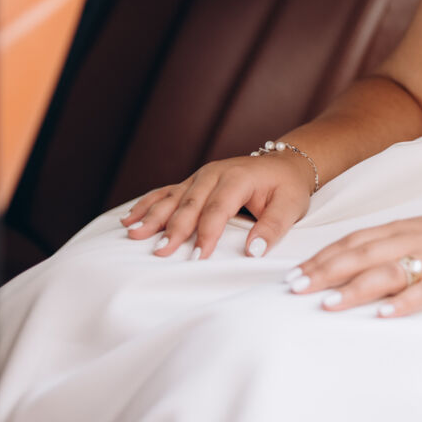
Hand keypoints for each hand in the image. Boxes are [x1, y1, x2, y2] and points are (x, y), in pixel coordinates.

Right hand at [122, 152, 314, 259]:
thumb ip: (273, 228)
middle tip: (159, 251)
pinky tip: (130, 218)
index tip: (198, 258)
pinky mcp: (193, 182)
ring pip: (173, 198)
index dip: (207, 234)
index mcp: (238, 178)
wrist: (284, 163)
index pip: (218, 209)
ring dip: (153, 216)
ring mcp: (201, 176)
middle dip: (173, 229)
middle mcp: (214, 173)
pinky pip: (167, 192)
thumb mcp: (291, 206)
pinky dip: (148, 204)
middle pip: (190, 204)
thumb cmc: (287, 186)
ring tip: (134, 233)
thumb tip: (253, 251)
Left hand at [285, 216, 421, 317]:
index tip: (297, 272)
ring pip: (388, 272)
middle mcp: (418, 239)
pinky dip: (403, 304)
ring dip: (355, 289)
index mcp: (408, 226)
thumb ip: (393, 242)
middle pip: (363, 254)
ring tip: (328, 304)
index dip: (324, 256)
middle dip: (326, 271)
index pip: (356, 240)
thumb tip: (351, 258)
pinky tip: (383, 315)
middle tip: (297, 288)